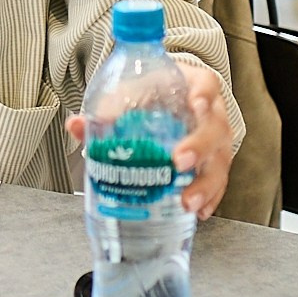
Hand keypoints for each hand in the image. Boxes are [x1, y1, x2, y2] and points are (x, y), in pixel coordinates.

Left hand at [65, 55, 238, 219]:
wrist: (163, 99)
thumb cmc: (150, 93)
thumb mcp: (129, 91)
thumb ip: (106, 108)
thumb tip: (77, 126)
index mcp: (193, 86)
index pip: (206, 84)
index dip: (204, 94)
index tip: (196, 104)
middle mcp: (211, 114)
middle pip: (216, 129)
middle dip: (200, 147)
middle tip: (179, 162)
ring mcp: (215, 142)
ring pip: (220, 162)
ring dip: (206, 184)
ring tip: (188, 202)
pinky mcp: (212, 165)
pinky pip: (218, 184)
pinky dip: (210, 199)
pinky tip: (198, 212)